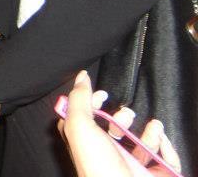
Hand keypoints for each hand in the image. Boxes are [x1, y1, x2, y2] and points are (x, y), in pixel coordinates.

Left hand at [60, 70, 181, 176]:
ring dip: (151, 131)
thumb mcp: (80, 126)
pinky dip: (166, 147)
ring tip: (154, 126)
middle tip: (126, 114)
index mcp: (87, 144)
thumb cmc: (97, 164)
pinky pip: (164, 158)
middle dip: (123, 116)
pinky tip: (161, 141)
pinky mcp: (153, 174)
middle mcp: (108, 154)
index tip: (101, 94)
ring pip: (142, 143)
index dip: (92, 104)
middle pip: (115, 130)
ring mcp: (131, 165)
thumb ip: (79, 100)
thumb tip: (80, 77)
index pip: (86, 120)